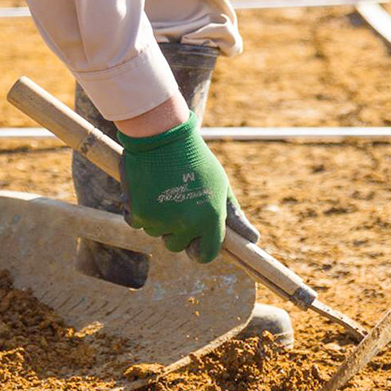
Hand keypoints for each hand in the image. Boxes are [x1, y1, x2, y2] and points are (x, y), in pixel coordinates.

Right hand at [119, 112, 229, 261]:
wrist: (163, 135)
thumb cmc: (195, 159)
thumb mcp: (220, 185)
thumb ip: (234, 216)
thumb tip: (254, 239)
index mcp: (211, 218)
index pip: (206, 254)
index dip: (199, 249)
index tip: (193, 241)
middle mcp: (187, 223)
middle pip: (177, 245)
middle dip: (175, 230)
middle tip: (175, 203)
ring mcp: (161, 220)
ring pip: (155, 233)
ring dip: (156, 218)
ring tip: (162, 190)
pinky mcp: (139, 213)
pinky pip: (136, 222)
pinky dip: (137, 210)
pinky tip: (144, 190)